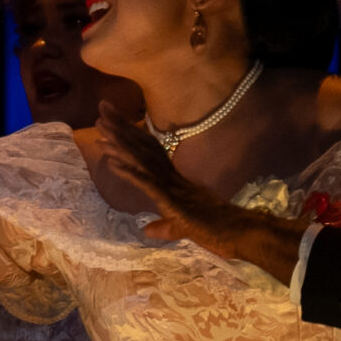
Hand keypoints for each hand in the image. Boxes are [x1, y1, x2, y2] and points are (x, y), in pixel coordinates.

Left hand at [92, 102, 309, 277]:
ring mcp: (171, 187)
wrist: (240, 233)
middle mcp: (171, 178)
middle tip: (101, 108)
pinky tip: (111, 161)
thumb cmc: (217, 231)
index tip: (112, 122)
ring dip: (119, 143)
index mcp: (174, 181)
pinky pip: (146, 183)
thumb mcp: (183, 229)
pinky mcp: (171, 200)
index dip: (131, 137)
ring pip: (141, 160)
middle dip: (121, 128)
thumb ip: (166, 227)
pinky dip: (128, 171)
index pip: (149, 154)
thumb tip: (147, 230)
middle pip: (143, 148)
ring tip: (100, 126)